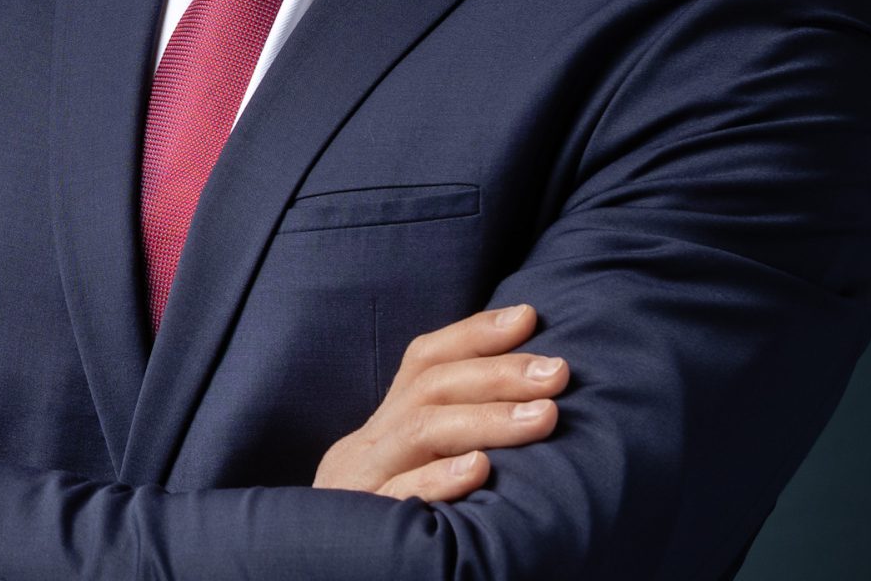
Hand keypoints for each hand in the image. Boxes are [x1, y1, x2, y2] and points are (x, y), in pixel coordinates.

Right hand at [313, 302, 567, 501]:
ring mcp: (362, 482)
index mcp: (383, 426)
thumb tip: (527, 393)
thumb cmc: (385, 519)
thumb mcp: (407, 468)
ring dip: (488, 418)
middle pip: (430, 388)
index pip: (424, 360)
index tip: (528, 316)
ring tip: (543, 416)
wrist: (312, 573)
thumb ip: (447, 431)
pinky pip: (399, 496)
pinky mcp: (362, 525)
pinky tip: (480, 470)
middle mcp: (369, 444)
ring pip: (421, 431)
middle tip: (558, 373)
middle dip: (499, 374)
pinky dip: (440, 479)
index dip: (474, 333)